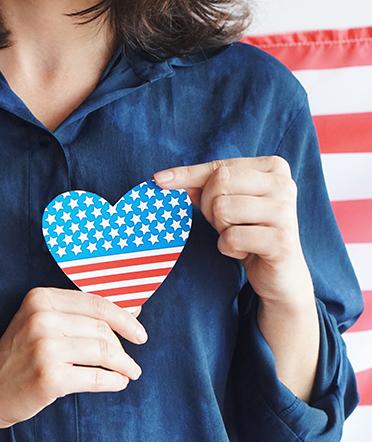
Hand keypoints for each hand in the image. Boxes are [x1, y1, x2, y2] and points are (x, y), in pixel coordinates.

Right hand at [0, 287, 146, 431]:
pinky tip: (117, 383)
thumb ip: (79, 315)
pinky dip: (113, 382)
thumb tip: (133, 311)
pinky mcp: (49, 377)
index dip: (125, 318)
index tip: (140, 333)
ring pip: (103, 352)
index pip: (96, 303)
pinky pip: (96, 377)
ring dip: (123, 365)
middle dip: (122, 348)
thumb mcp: (39, 324)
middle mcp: (41, 319)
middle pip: (102, 329)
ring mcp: (44, 349)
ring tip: (129, 373)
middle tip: (130, 362)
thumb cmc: (17, 357)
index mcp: (40, 299)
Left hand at [152, 156, 314, 306]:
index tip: (159, 180)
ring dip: (222, 229)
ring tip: (240, 235)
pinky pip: (230, 237)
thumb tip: (162, 179)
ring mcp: (285, 212)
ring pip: (223, 209)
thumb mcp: (225, 202)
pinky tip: (246, 250)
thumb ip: (199, 186)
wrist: (279, 271)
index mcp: (274, 167)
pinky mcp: (281, 240)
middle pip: (220, 183)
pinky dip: (228, 248)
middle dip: (210, 208)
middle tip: (227, 223)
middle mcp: (284, 184)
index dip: (187, 176)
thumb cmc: (248, 229)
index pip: (219, 167)